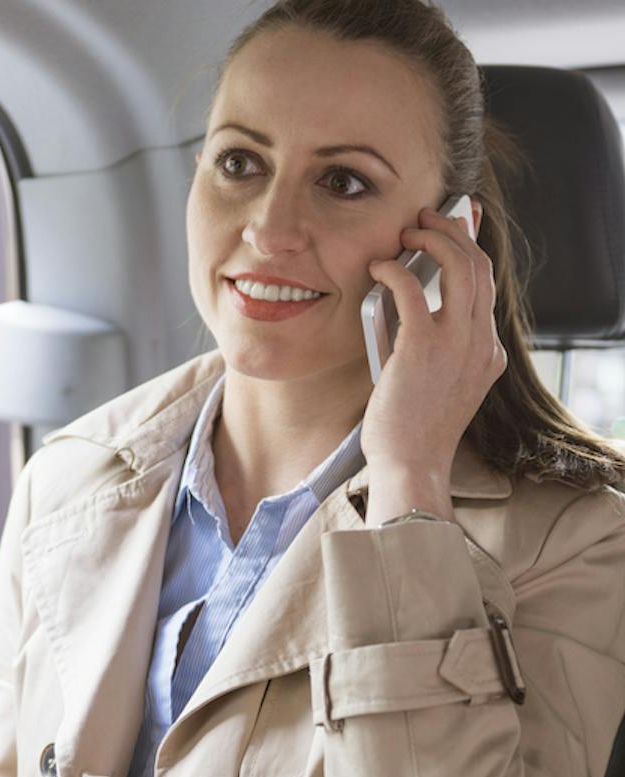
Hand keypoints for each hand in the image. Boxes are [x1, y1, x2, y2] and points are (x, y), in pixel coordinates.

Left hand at [361, 205, 505, 523]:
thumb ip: (436, 352)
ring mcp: (457, 344)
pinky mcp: (423, 347)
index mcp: (487, 354)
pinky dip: (394, 270)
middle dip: (454, 233)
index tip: (453, 229)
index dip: (469, 251)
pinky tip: (378, 268)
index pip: (487, 287)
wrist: (410, 466)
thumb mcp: (438, 387)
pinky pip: (413, 289)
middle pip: (480, 267)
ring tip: (407, 234)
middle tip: (425, 220)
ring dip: (432, 240)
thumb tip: (408, 312)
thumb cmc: (412, 432)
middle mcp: (481, 343)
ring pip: (460, 266)